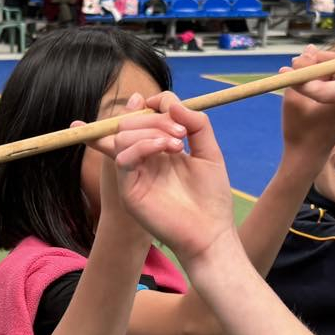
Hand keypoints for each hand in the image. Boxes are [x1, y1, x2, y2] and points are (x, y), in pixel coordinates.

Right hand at [112, 103, 237, 263]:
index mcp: (158, 150)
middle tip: (182, 132)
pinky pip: (124, 158)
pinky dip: (143, 145)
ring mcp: (134, 175)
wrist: (211, 233)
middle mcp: (143, 160)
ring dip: (151, 130)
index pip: (142, 118)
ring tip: (179, 144)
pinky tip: (166, 149)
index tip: (171, 106)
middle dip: (154, 118)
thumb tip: (171, 101)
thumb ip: (196, 124)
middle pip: (129, 124)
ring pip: (122, 136)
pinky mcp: (129, 190)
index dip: (152, 105)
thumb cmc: (211, 198)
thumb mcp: (209, 152)